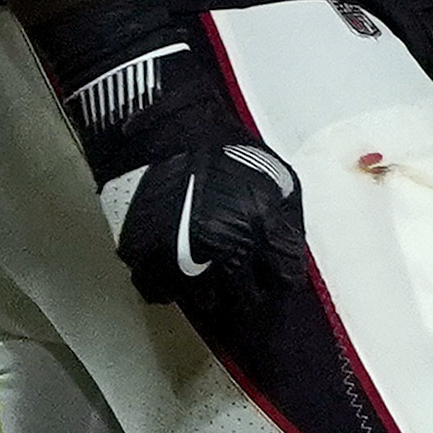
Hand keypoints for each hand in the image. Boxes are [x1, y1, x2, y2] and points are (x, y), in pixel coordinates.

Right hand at [42, 0, 309, 331]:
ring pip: (203, 303)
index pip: (283, 277)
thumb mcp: (276, 178)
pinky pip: (161, 292)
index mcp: (261, 227)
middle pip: (244, 298)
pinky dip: (170, 288)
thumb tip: (288, 258)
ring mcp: (181, 256)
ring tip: (211, 279)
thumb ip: (284, 222)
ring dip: (210, 296)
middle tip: (243, 282)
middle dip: (247, 292)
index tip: (274, 277)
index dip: (280, 278)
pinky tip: (178, 273)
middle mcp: (223, 249)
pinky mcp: (143, 257)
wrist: (162, 130)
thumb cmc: (224, 149)